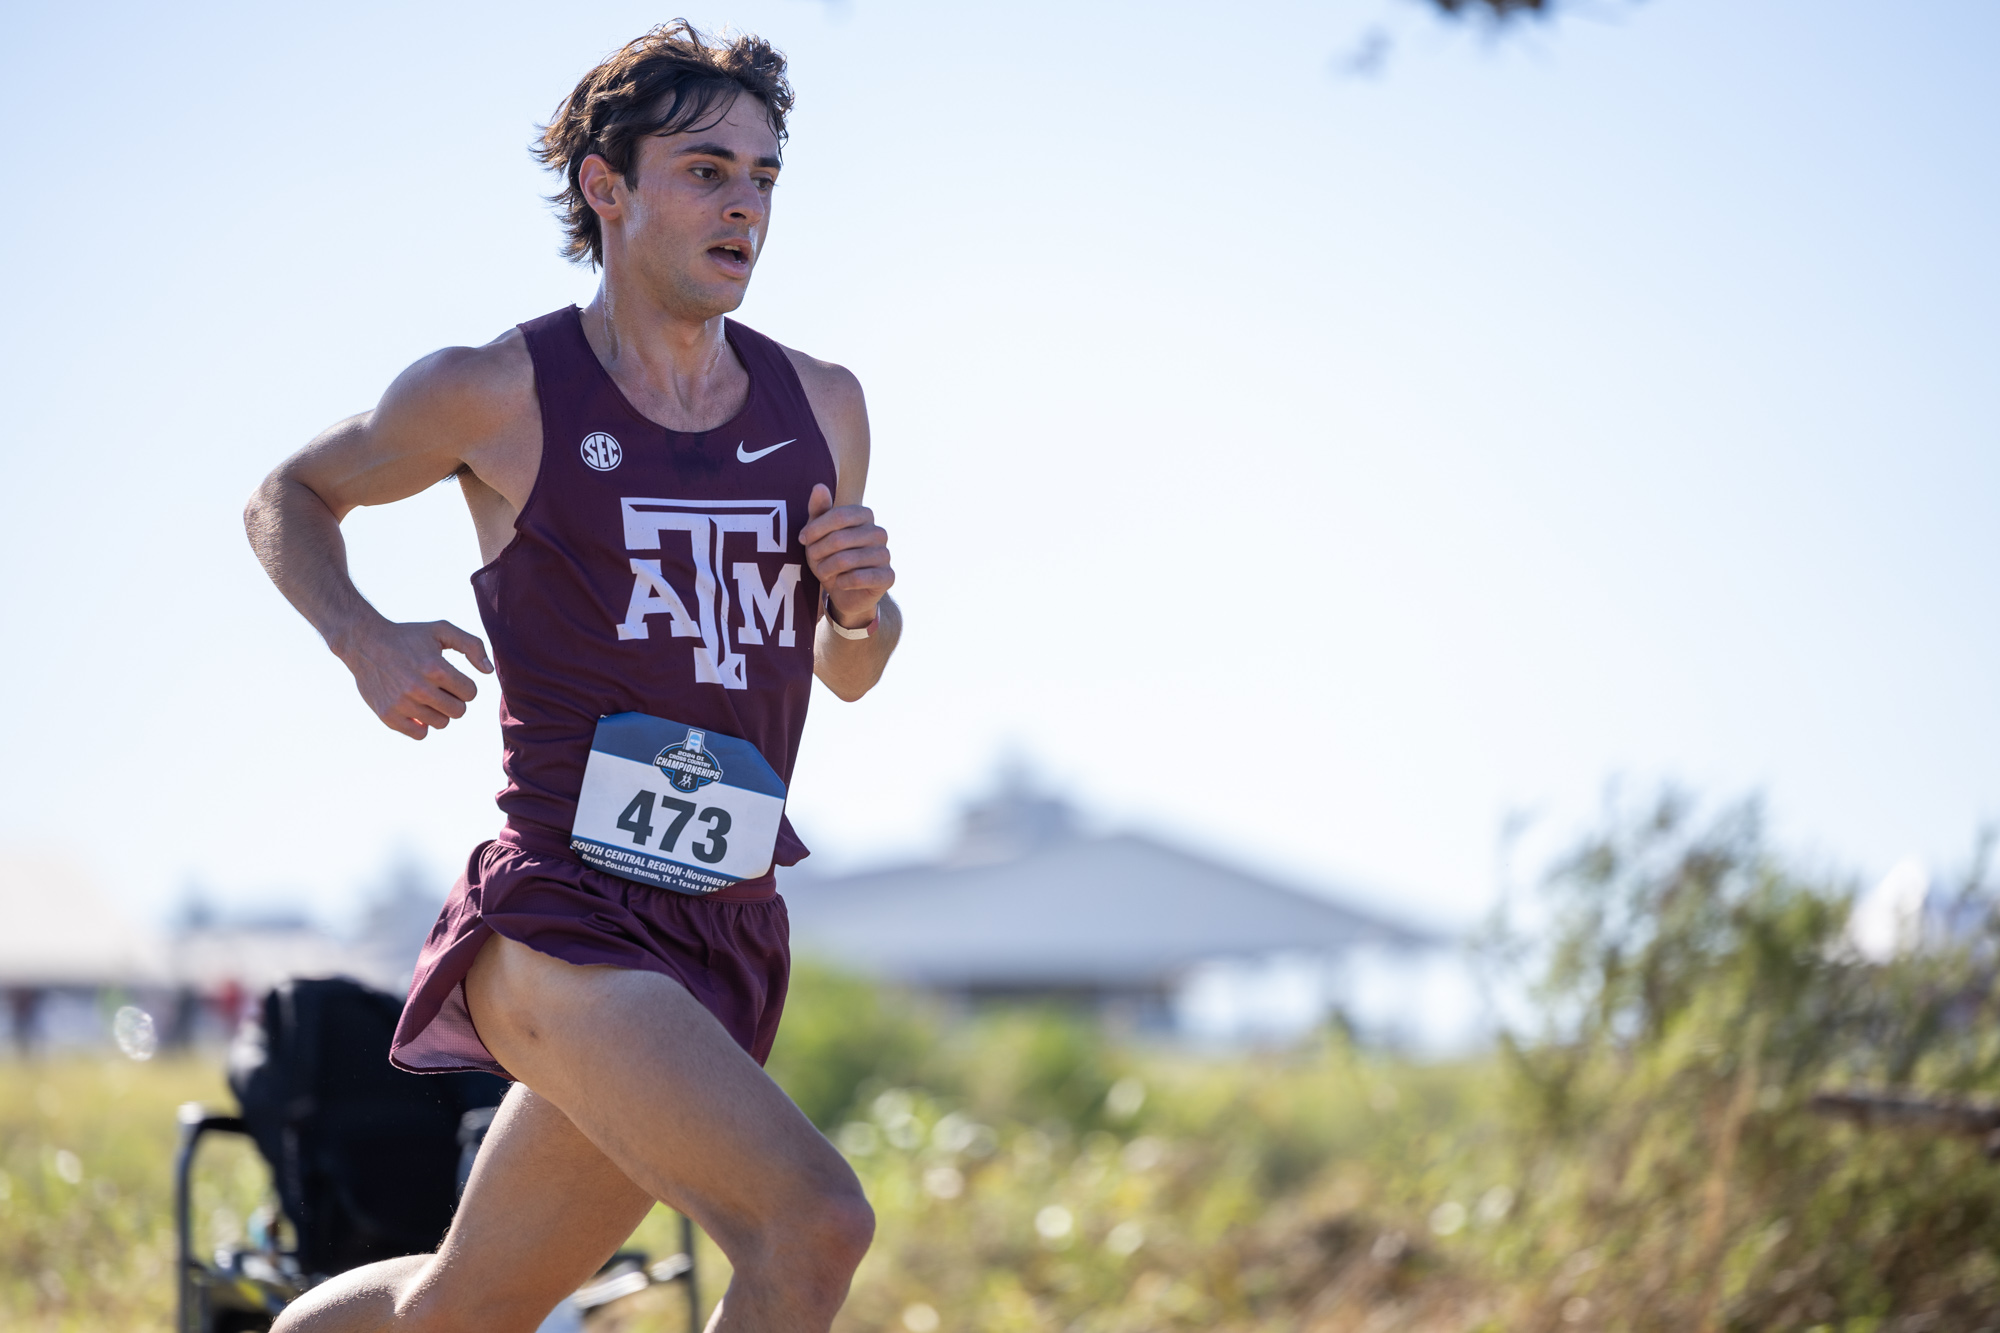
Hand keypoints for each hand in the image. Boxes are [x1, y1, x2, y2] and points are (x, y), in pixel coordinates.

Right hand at [339, 618, 493, 738]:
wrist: (365, 642)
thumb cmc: (408, 636)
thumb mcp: (441, 630)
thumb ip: (472, 645)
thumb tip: (488, 672)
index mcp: (436, 668)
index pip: (471, 693)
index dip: (464, 685)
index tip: (451, 678)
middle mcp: (419, 688)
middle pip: (458, 711)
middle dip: (454, 700)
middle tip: (440, 688)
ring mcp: (402, 704)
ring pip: (441, 723)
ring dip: (438, 711)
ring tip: (426, 695)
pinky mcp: (388, 715)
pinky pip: (420, 734)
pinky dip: (421, 725)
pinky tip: (415, 709)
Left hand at [802, 483, 894, 628]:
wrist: (845, 592)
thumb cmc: (830, 556)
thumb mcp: (819, 533)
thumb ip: (819, 510)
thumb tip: (819, 486)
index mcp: (865, 516)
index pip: (839, 515)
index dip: (816, 528)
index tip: (803, 539)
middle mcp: (879, 533)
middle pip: (840, 538)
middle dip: (819, 551)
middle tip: (812, 560)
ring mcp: (885, 555)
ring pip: (847, 560)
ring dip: (827, 569)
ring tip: (823, 573)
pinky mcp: (888, 577)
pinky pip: (860, 578)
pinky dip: (842, 582)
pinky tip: (839, 582)